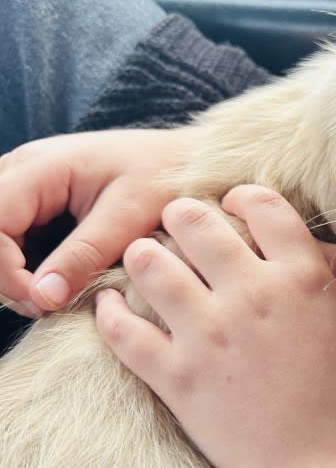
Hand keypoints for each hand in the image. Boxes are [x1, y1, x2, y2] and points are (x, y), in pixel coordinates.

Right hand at [0, 128, 191, 315]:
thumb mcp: (129, 218)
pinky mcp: (36, 205)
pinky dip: (30, 268)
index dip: (4, 270)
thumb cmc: (163, 178)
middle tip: (48, 307)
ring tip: (57, 299)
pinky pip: (13, 241)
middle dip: (6, 277)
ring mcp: (25, 187)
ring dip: (16, 276)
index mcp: (39, 168)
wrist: (185, 161)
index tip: (42, 301)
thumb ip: (85, 255)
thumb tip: (42, 297)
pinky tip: (63, 283)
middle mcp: (21, 172)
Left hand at [95, 185, 335, 467]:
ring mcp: (207, 336)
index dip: (243, 195)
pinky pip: (122, 330)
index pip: (261, 204)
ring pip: (148, 263)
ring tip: (145, 259)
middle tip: (179, 224)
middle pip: (194, 221)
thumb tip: (306, 238)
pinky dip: (109, 311)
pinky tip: (111, 304)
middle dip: (181, 214)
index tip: (234, 204)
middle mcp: (250, 295)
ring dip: (142, 253)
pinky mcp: (176, 377)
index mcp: (301, 277)